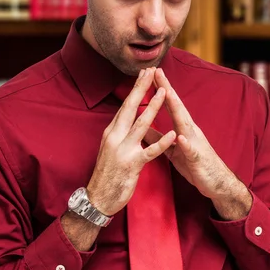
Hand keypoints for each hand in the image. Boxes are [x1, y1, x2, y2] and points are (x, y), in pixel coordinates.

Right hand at [86, 68, 175, 215]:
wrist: (97, 198)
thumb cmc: (106, 174)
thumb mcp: (110, 148)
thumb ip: (119, 133)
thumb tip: (125, 119)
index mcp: (111, 132)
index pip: (125, 105)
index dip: (135, 88)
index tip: (143, 73)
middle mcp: (115, 136)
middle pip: (130, 108)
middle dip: (141, 88)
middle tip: (151, 71)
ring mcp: (123, 150)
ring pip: (141, 124)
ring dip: (153, 107)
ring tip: (164, 93)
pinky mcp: (132, 164)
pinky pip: (149, 151)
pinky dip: (161, 142)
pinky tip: (171, 135)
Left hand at [145, 69, 251, 219]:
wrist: (216, 182)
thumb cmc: (194, 164)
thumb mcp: (173, 150)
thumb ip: (159, 138)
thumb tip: (143, 127)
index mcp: (182, 128)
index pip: (169, 105)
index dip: (160, 89)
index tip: (150, 73)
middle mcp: (190, 131)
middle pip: (177, 107)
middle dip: (167, 90)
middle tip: (157, 72)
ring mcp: (195, 143)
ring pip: (185, 124)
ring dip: (177, 109)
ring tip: (168, 95)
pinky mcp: (198, 159)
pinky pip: (191, 151)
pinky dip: (186, 144)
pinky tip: (180, 137)